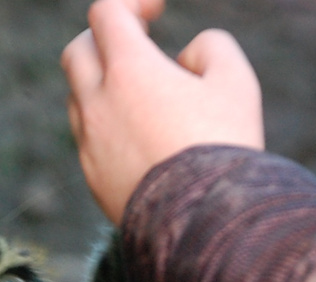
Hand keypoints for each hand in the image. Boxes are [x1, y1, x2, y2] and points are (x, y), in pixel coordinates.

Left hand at [62, 0, 263, 224]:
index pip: (107, 13)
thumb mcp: (237, 83)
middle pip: (79, 51)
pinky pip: (89, 139)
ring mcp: (90, 144)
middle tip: (140, 46)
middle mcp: (97, 103)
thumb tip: (185, 59)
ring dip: (105, 86)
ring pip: (79, 98)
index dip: (131, 2)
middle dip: (105, 40)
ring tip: (147, 97)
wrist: (204, 226)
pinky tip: (142, 138)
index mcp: (128, 69)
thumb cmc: (224, 148)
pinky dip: (108, 126)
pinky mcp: (93, 179)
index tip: (157, 10)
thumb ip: (212, 48)